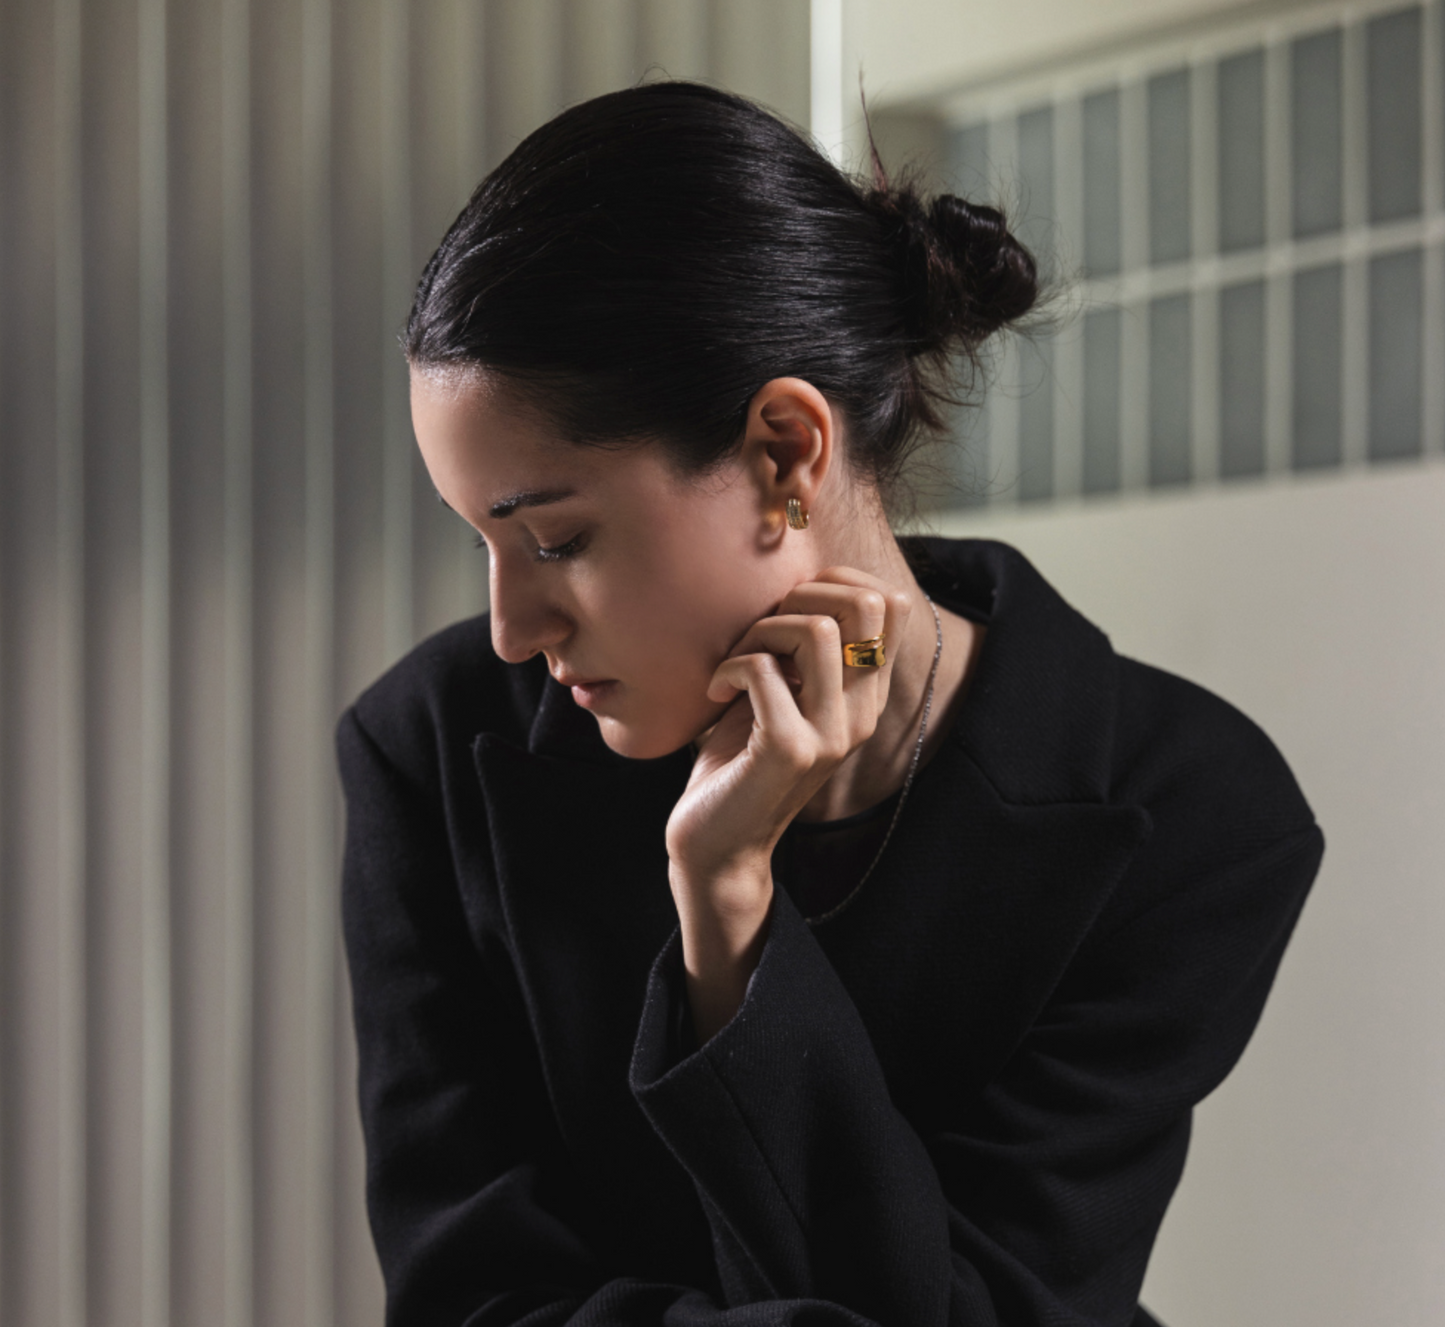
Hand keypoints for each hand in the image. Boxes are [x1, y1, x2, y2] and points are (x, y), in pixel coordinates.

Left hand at [665, 566, 913, 1041]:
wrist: (717, 845)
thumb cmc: (740, 760)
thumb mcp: (780, 694)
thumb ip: (799, 650)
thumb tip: (795, 581)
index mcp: (866, 697)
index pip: (891, 605)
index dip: (838, 581)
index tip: (786, 603)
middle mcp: (862, 714)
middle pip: (867, 606)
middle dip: (800, 596)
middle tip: (758, 630)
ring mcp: (831, 734)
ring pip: (817, 631)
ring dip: (760, 630)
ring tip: (733, 660)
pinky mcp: (790, 750)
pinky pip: (762, 670)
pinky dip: (729, 666)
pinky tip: (714, 690)